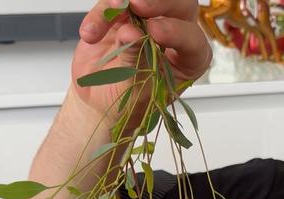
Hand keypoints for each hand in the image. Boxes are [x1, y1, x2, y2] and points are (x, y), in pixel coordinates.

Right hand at [72, 0, 211, 123]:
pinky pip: (114, 3)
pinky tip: (91, 34)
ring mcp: (148, 21)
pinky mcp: (124, 15)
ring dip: (126, 0)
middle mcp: (173, 35)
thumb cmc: (128, 103)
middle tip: (137, 4)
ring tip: (113, 8)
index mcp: (187, 60)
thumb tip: (132, 33)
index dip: (176, 31)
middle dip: (159, 2)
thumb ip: (135, 61)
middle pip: (179, 5)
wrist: (100, 102)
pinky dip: (101, 14)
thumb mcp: (134, 91)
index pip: (192, 39)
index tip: (155, 31)